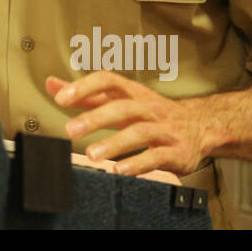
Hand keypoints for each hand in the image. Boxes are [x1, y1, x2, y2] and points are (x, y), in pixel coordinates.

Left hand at [48, 71, 210, 177]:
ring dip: (114, 143)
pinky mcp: (176, 152)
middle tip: (69, 130)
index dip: (85, 86)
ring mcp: (165, 129)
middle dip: (95, 118)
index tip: (61, 98)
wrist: (199, 127)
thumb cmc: (150, 113)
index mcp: (133, 92)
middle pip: (122, 108)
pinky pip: (156, 157)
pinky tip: (119, 170)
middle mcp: (149, 107)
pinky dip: (137, 164)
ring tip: (91, 155)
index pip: (109, 80)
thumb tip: (52, 84)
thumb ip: (86, 95)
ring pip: (140, 132)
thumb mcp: (120, 100)